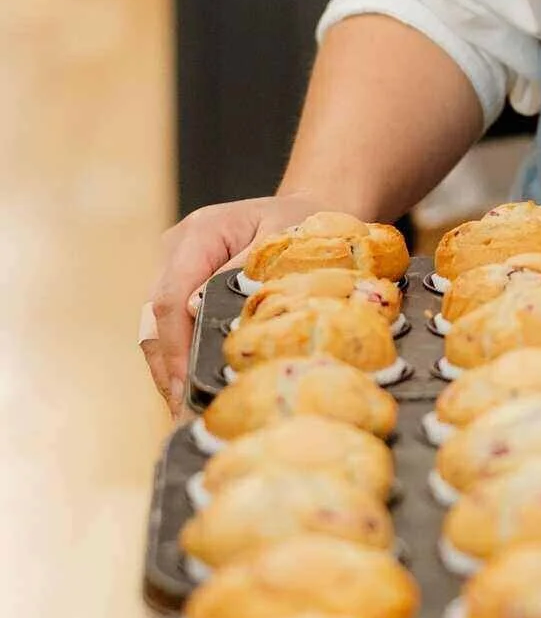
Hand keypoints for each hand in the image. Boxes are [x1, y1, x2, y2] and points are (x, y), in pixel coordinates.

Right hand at [140, 195, 314, 411]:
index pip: (171, 296)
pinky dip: (178, 355)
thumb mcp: (284, 240)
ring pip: (155, 325)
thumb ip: (242, 270)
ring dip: (168, 365)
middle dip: (168, 365)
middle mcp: (177, 248)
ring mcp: (175, 265)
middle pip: (156, 315)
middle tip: (183, 409)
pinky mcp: (181, 282)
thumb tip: (195, 308)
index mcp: (200, 232)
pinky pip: (169, 325)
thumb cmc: (302, 224)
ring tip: (185, 406)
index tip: (186, 383)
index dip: (175, 345)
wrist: (307, 208)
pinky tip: (191, 385)